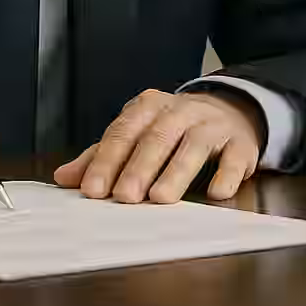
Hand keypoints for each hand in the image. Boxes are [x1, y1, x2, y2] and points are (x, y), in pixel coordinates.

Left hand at [53, 89, 262, 203]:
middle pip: (156, 138)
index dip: (107, 161)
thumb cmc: (172, 129)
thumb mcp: (136, 135)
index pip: (123, 132)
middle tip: (124, 197)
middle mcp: (180, 111)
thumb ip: (102, 156)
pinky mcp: (241, 143)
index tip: (93, 189)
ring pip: (193, 146)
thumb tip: (64, 179)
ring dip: (176, 173)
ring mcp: (212, 125)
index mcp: (148, 107)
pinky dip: (226, 174)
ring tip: (160, 198)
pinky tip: (216, 193)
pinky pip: (234, 157)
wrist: (229, 112)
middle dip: (138, 168)